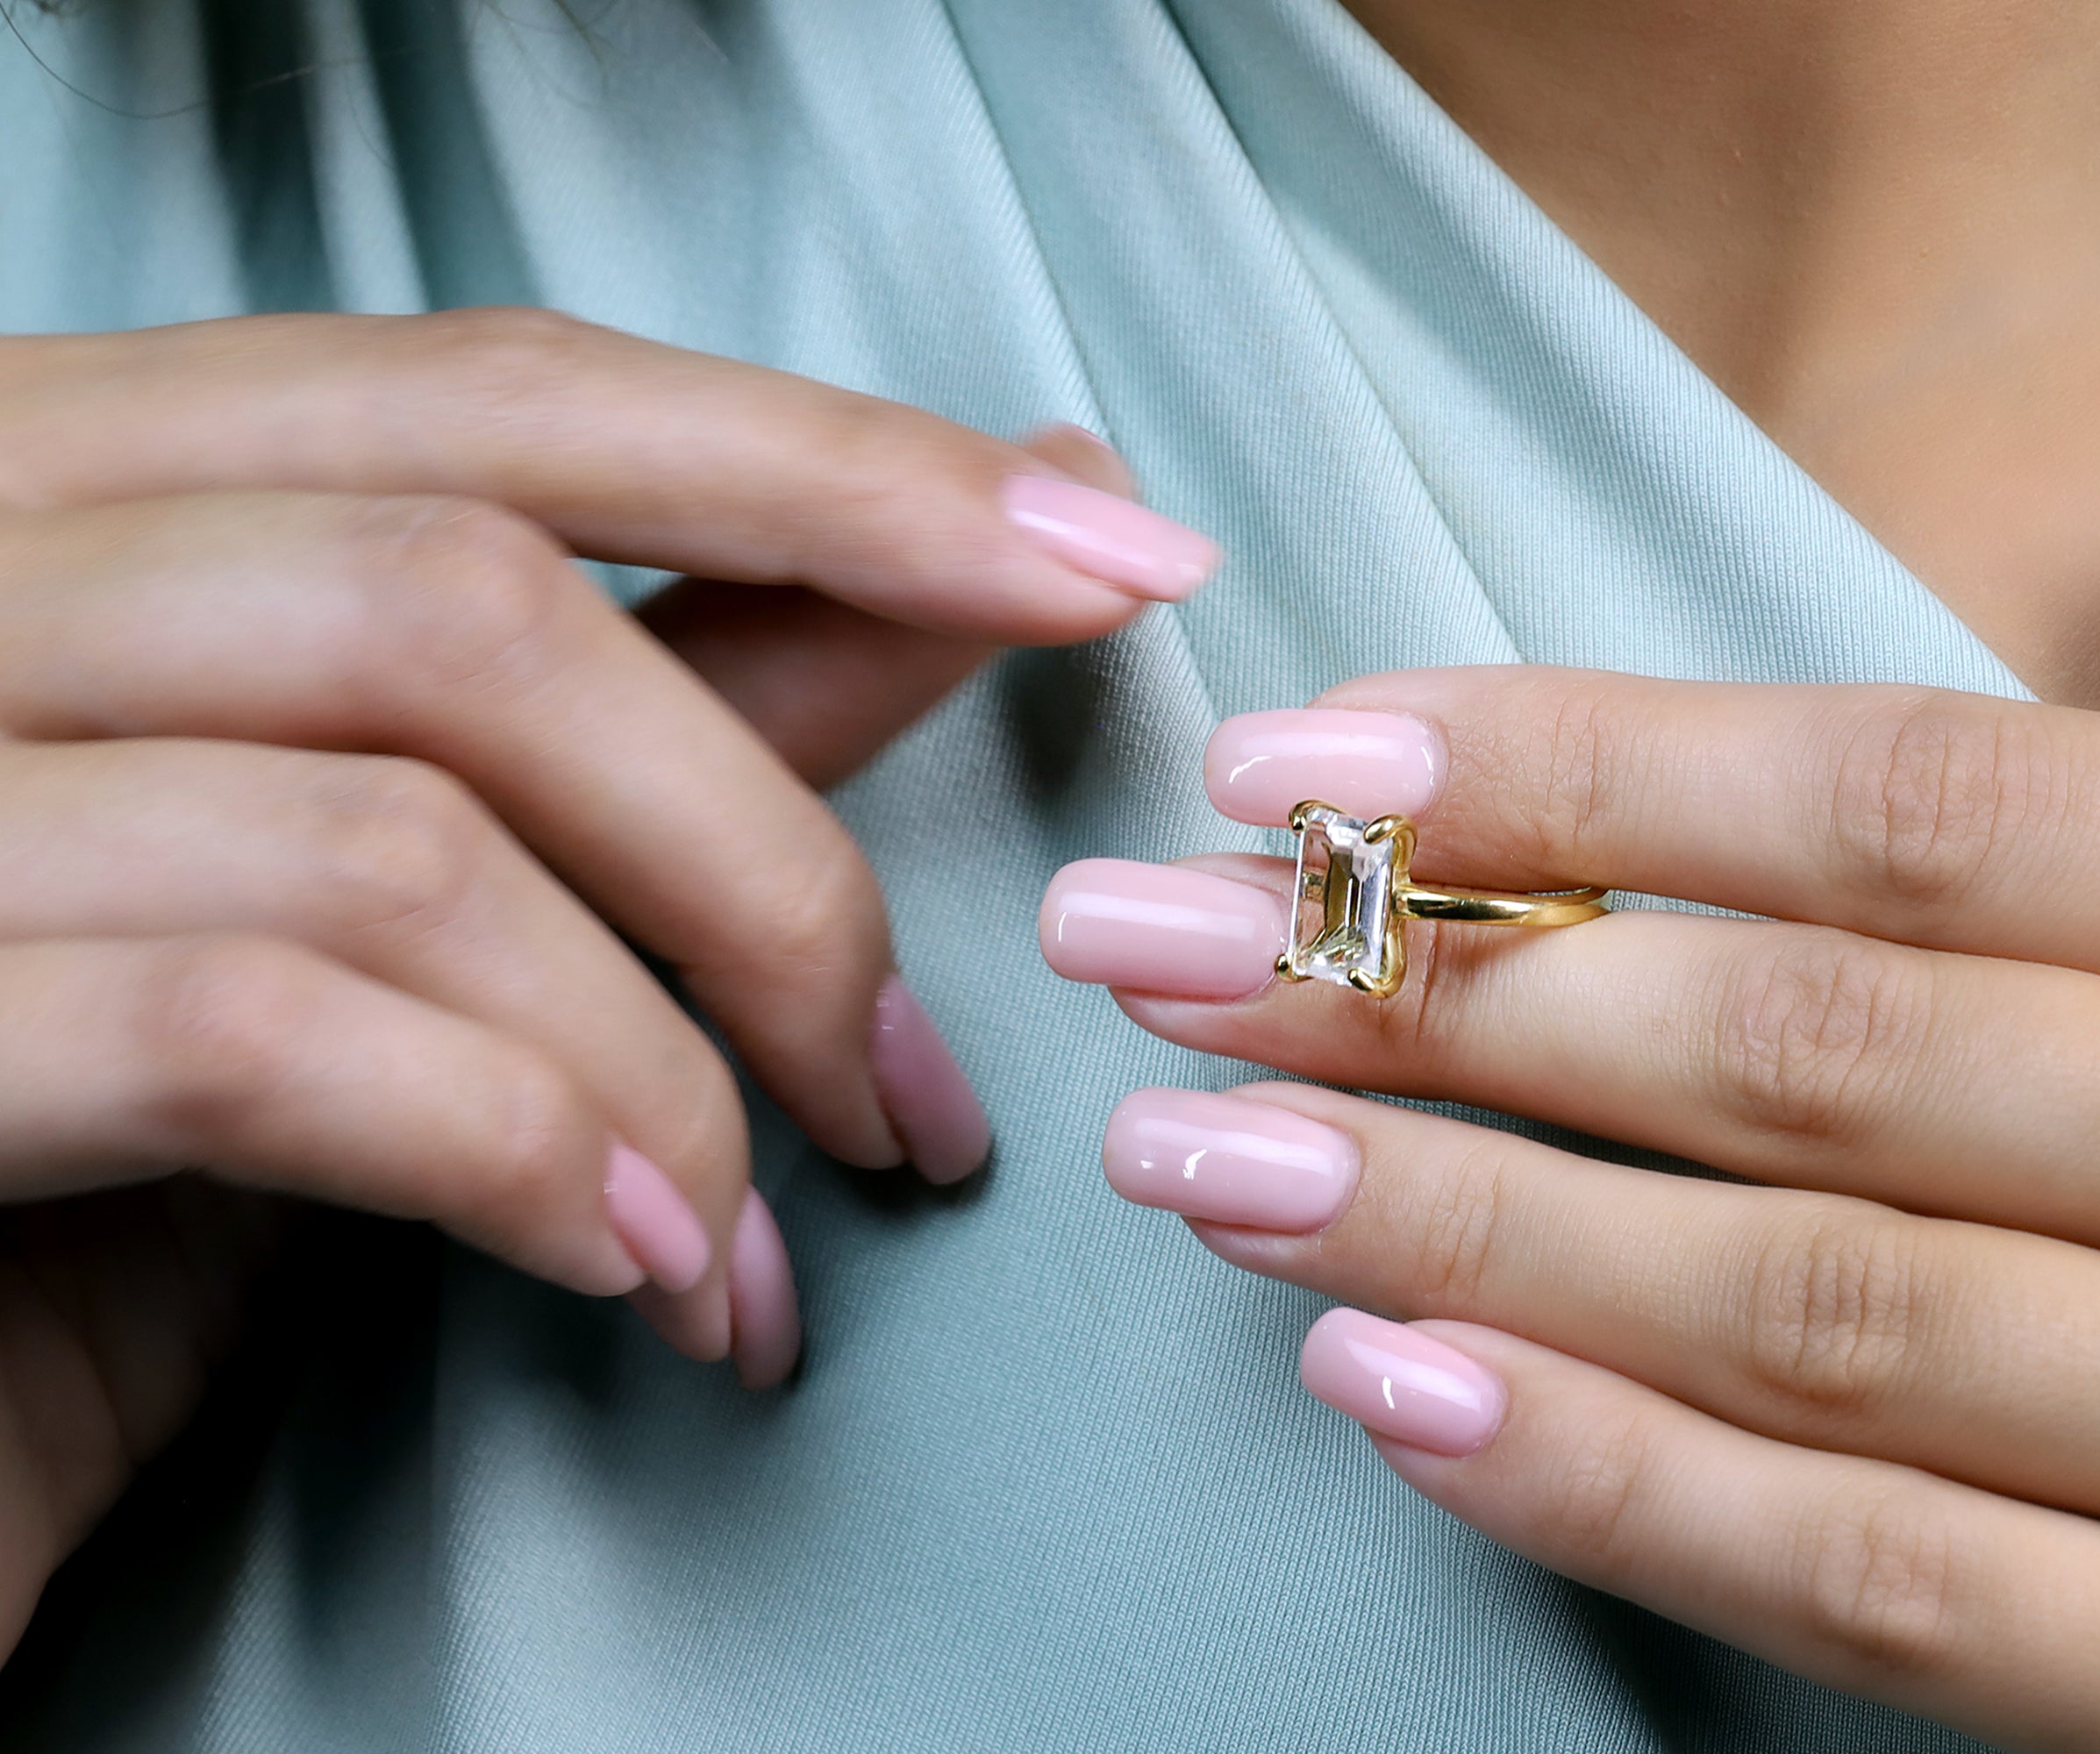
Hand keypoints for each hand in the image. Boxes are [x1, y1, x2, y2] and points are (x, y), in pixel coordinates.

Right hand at [0, 309, 1217, 1651]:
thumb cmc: (95, 1128)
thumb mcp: (373, 885)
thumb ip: (635, 698)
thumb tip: (952, 574)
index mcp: (70, 482)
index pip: (494, 395)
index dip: (829, 467)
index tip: (1111, 553)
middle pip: (467, 595)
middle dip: (764, 851)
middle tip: (908, 1081)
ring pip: (401, 825)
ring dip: (667, 1064)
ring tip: (751, 1248)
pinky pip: (265, 1034)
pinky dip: (519, 1156)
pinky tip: (639, 1276)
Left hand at [1043, 550, 2099, 1750]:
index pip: (1901, 809)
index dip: (1576, 771)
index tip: (1318, 754)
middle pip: (1794, 1050)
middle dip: (1426, 984)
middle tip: (1165, 944)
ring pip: (1798, 1313)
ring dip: (1449, 1223)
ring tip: (1203, 1155)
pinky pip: (1900, 1586)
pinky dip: (1621, 1485)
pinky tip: (1397, 1387)